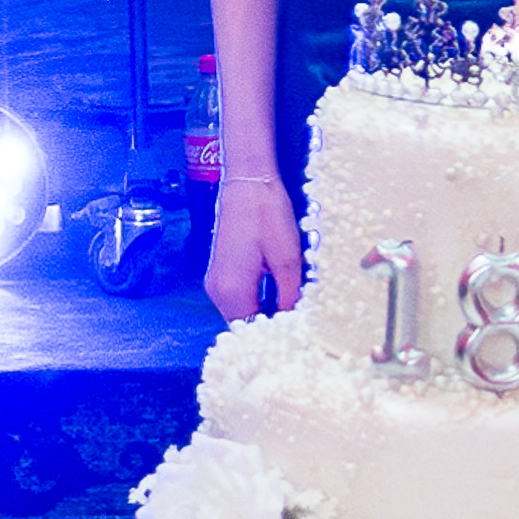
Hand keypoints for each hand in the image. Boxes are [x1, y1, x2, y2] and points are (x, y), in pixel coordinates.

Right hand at [205, 164, 302, 322]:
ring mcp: (216, 282)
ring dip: (266, 314)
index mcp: (232, 290)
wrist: (247, 181)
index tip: (299, 335)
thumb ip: (289, 296)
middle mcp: (217, 291)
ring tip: (294, 309)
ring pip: (242, 313)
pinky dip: (258, 301)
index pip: (252, 331)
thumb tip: (296, 322)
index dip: (276, 336)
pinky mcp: (221, 273)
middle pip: (245, 325)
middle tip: (301, 324)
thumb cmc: (266, 213)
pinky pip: (239, 299)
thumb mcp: (288, 258)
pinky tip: (279, 293)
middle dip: (271, 327)